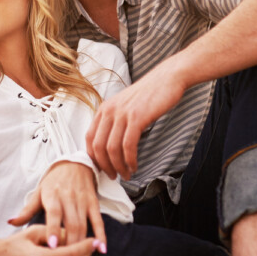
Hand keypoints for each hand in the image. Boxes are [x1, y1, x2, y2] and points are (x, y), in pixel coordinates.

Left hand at [8, 161, 105, 249]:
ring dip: (82, 244)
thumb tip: (10, 222)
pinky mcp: (93, 203)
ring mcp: (82, 201)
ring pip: (83, 225)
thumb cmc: (53, 183)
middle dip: (69, 245)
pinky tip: (101, 249)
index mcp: (52, 196)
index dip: (53, 230)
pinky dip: (101, 235)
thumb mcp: (38, 193)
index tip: (52, 247)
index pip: (54, 214)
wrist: (74, 164)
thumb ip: (26, 210)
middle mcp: (68, 198)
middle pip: (71, 224)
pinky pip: (98, 221)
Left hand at [87, 63, 187, 179]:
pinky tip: (134, 166)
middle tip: (113, 176)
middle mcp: (109, 111)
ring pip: (112, 148)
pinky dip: (130, 160)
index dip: (94, 157)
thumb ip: (116, 122)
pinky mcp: (136, 117)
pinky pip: (128, 145)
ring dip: (118, 166)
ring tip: (126, 175)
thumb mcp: (125, 106)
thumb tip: (112, 147)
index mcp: (104, 109)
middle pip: (98, 146)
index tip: (102, 168)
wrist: (166, 79)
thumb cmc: (149, 95)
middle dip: (104, 166)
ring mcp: (122, 114)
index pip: (89, 138)